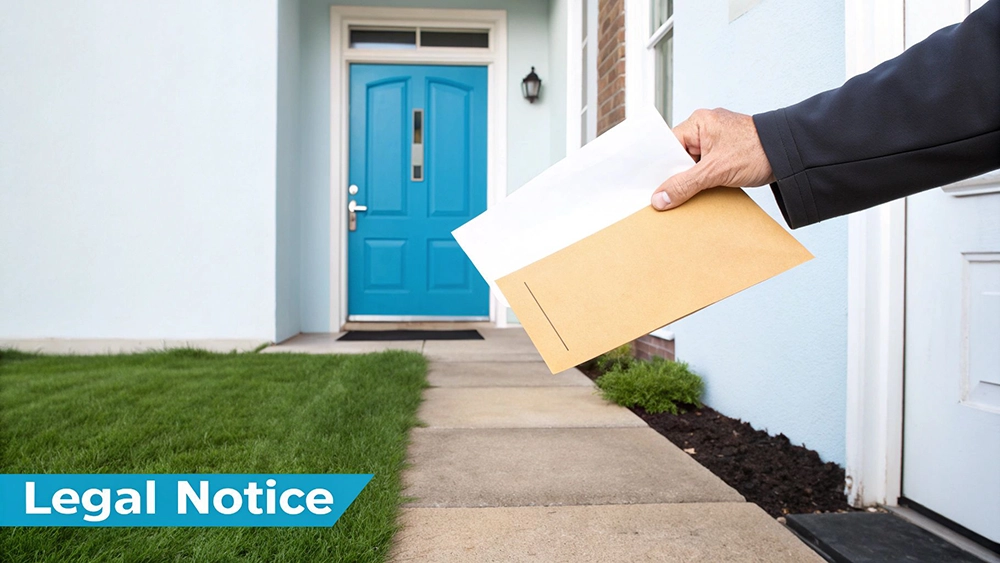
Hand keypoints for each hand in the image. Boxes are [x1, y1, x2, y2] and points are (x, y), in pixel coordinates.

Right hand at [651, 108, 774, 209]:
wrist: (792, 155)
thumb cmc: (758, 151)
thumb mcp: (715, 171)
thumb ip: (684, 185)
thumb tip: (660, 199)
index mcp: (699, 122)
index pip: (668, 146)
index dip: (660, 167)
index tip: (653, 186)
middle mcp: (706, 128)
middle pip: (679, 156)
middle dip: (678, 176)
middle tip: (672, 194)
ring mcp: (717, 140)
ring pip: (693, 164)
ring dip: (693, 180)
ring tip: (693, 192)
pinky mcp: (727, 152)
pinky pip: (706, 167)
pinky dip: (705, 180)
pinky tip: (706, 190)